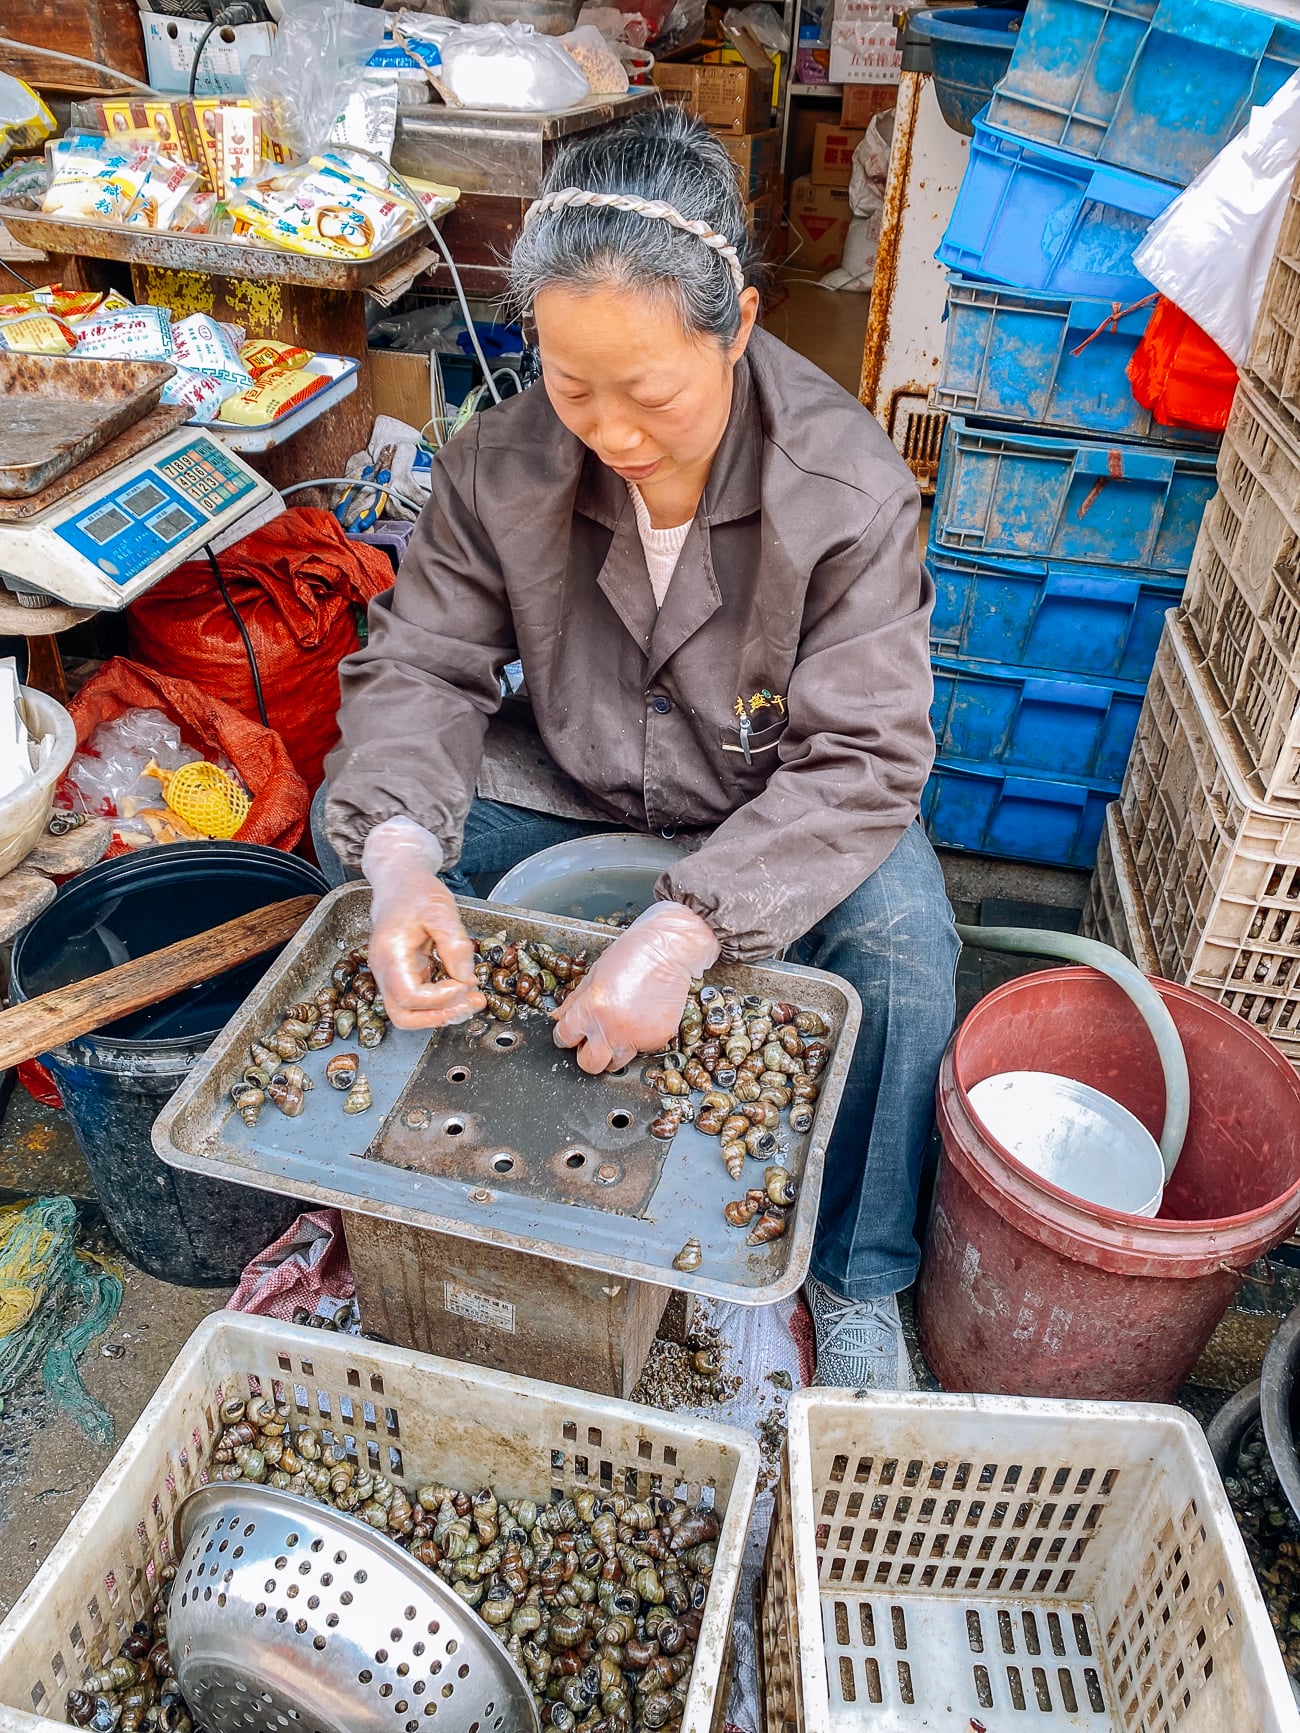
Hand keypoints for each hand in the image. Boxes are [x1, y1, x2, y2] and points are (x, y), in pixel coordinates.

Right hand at [362, 817, 485, 1028]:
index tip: (466, 983)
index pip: (409, 995)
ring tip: (472, 1000)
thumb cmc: (416, 892)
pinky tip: (463, 991)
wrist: (399, 881)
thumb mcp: (441, 910)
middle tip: (472, 1003)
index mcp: (390, 954)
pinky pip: (417, 1001)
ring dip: (441, 1014)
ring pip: (408, 1013)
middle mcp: (384, 971)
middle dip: (439, 1017)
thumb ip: (454, 945)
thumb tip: (466, 979)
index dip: (440, 998)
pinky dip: (440, 1004)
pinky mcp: (402, 976)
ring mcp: (391, 976)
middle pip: (403, 1015)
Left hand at [553, 901, 719, 1073]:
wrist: (668, 949)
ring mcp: (636, 1037)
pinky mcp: (657, 1039)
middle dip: (587, 1054)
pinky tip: (642, 1018)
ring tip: (620, 1028)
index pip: (564, 1038)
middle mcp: (611, 1027)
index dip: (565, 1036)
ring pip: (616, 1063)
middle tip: (593, 1041)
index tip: (571, 1035)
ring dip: (613, 1050)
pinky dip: (640, 1040)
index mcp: (591, 1008)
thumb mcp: (594, 973)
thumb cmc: (632, 953)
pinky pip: (642, 1050)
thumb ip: (575, 1001)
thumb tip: (560, 1018)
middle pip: (589, 1064)